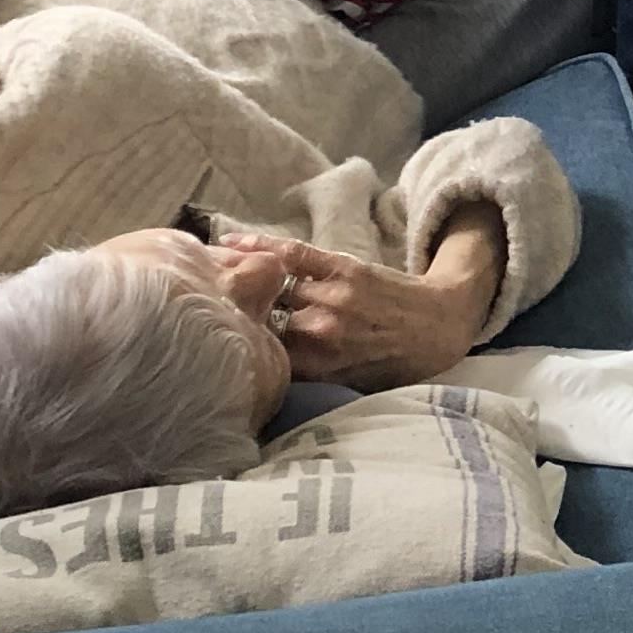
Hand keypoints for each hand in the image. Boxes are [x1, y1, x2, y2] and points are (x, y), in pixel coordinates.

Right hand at [209, 210, 506, 384]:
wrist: (442, 326)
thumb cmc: (394, 365)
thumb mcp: (349, 389)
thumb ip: (304, 384)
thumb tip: (255, 383)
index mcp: (320, 367)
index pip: (259, 356)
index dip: (231, 347)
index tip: (204, 341)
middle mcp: (321, 330)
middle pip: (256, 320)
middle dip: (227, 314)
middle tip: (189, 307)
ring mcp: (330, 295)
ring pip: (268, 285)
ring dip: (234, 280)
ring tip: (199, 274)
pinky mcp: (340, 266)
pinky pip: (290, 254)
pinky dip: (257, 246)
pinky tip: (228, 243)